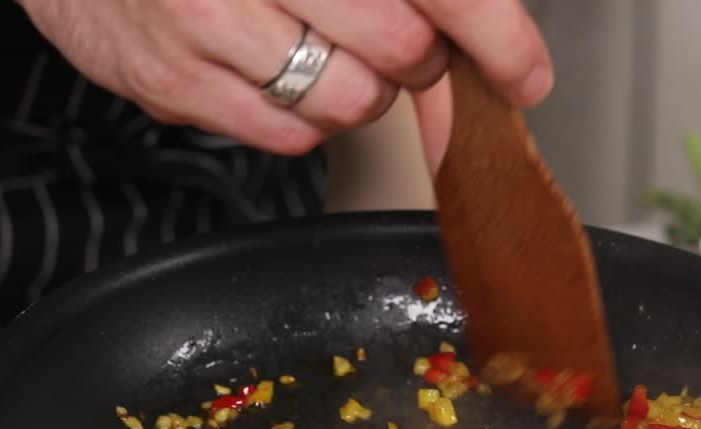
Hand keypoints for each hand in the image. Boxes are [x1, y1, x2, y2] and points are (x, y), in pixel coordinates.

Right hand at [16, 0, 553, 169]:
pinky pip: (290, 137)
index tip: (524, 72)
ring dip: (357, 89)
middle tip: (390, 39)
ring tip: (313, 45)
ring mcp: (207, 19)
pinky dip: (302, 116)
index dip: (495, 33)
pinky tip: (272, 68)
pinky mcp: (175, 82)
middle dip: (414, 56)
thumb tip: (498, 63)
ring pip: (350, 102)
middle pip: (400, 47)